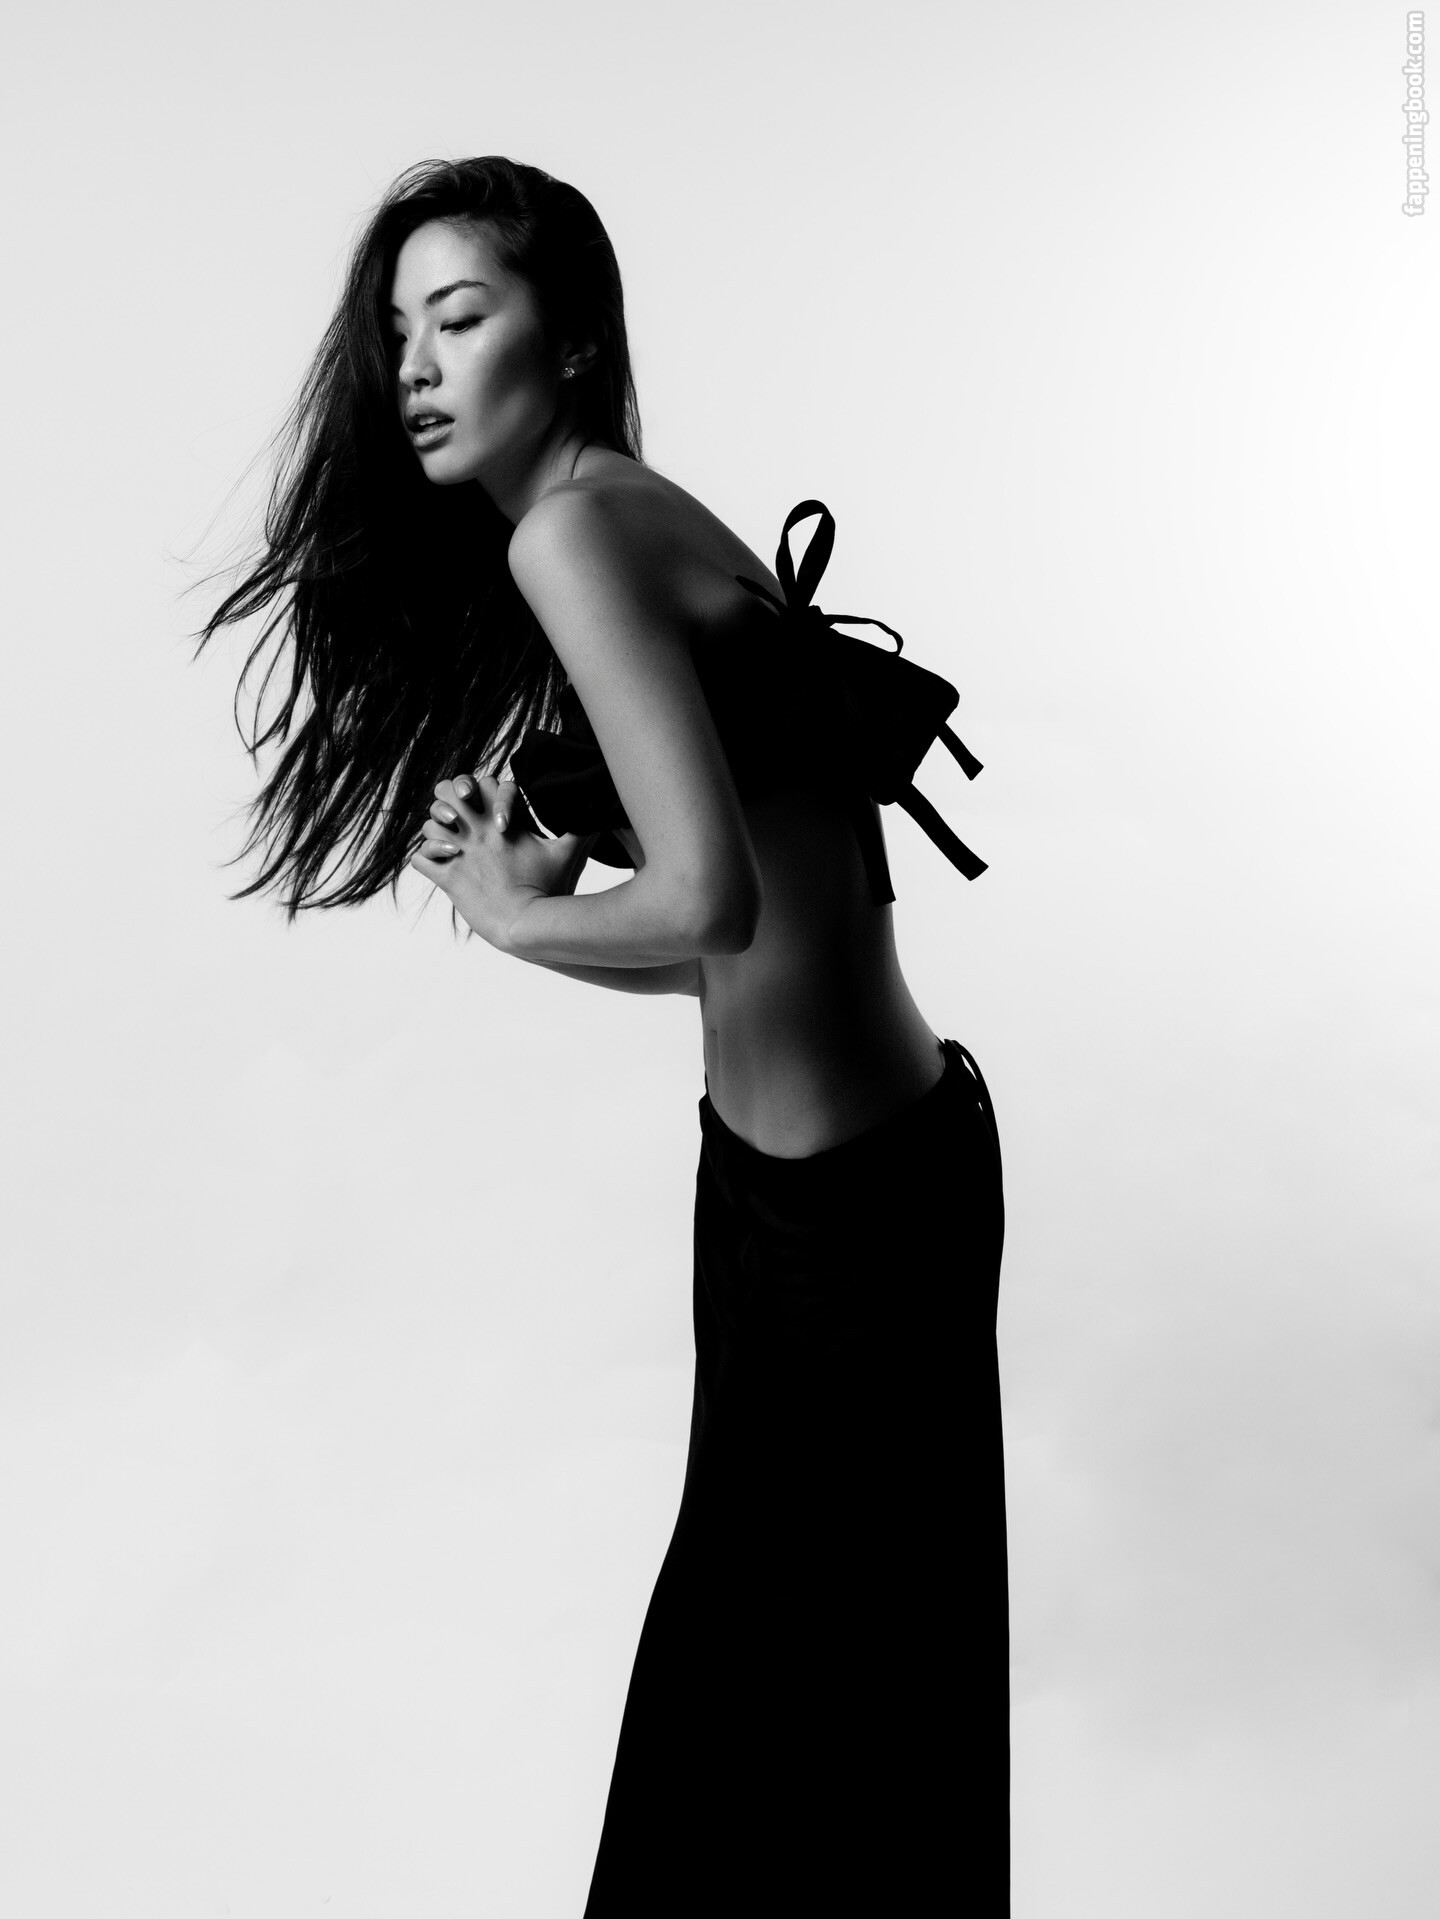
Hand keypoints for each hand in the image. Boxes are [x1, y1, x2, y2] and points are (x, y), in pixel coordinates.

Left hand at [409, 772, 591, 946]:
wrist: (527, 926)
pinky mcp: (448, 879)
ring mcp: (461, 854)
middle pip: (448, 793)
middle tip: (460, 816)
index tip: (495, 811)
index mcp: (504, 822)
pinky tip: (441, 865)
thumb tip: (605, 809)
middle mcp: (478, 833)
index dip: (486, 790)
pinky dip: (428, 859)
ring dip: (436, 831)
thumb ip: (584, 829)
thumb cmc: (550, 890)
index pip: (484, 783)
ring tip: (450, 842)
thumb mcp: (569, 855)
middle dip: (451, 800)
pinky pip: (420, 859)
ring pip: (428, 824)